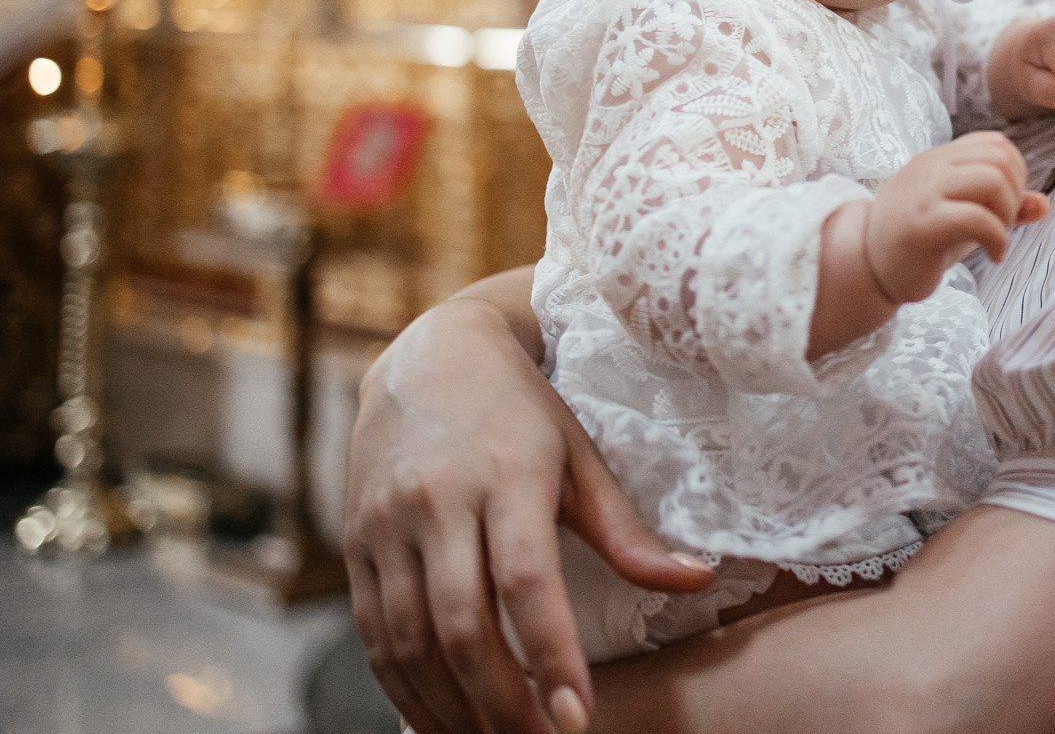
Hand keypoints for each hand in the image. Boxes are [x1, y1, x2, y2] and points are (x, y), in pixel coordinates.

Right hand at [342, 273, 716, 733]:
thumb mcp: (579, 455)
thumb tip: (699, 578)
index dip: (551, 655)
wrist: (428, 355)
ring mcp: (386, 524)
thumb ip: (628, 530)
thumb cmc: (521, 411)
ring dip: (451, 708)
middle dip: (500, 704)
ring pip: (410, 641)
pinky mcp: (355, 544)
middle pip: (461, 626)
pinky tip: (442, 720)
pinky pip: (374, 635)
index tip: (576, 718)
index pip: (526, 580)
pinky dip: (405, 689)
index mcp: (506, 474)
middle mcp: (438, 500)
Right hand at [863, 132, 1047, 303]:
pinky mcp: (922, 224)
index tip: (1006, 206)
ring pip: (992, 180)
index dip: (1016, 174)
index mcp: (941, 159)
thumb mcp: (964, 218)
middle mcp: (932, 167)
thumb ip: (1002, 207)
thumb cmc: (918, 241)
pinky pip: (977, 218)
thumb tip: (1045, 203)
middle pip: (1000, 158)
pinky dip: (998, 239)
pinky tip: (995, 256)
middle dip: (1015, 194)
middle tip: (1003, 224)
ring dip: (1007, 214)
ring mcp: (925, 193)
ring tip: (997, 238)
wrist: (865, 266)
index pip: (996, 143)